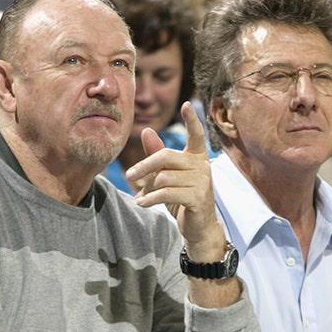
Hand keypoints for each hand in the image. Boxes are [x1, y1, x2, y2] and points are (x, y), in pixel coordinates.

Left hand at [126, 102, 224, 261]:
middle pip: (166, 156)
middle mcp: (203, 166)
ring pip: (164, 177)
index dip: (191, 120)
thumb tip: (147, 130)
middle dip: (144, 166)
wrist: (198, 227)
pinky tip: (142, 203)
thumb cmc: (183, 197)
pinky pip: (167, 193)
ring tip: (142, 196)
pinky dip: (150, 198)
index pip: (196, 134)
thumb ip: (158, 154)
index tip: (185, 104)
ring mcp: (202, 181)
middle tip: (129, 175)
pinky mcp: (198, 197)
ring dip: (148, 189)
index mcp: (197, 156)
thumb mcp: (168, 175)